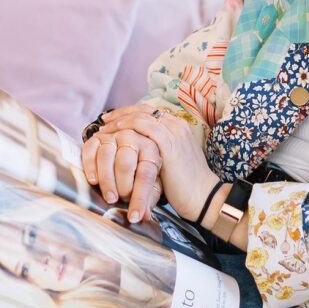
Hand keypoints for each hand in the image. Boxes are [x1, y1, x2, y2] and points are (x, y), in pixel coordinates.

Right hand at [81, 127, 162, 223]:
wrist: (127, 147)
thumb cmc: (141, 169)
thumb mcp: (150, 181)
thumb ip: (148, 198)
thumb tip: (144, 216)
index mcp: (150, 149)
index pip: (145, 175)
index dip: (140, 198)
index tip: (135, 216)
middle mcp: (132, 138)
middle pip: (124, 164)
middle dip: (123, 187)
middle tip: (121, 201)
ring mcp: (113, 136)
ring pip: (106, 157)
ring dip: (106, 181)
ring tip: (110, 198)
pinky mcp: (96, 138)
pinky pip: (90, 151)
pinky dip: (90, 167)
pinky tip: (93, 181)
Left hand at [95, 104, 217, 221]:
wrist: (204, 197)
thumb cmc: (186, 185)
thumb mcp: (170, 161)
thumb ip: (157, 150)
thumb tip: (137, 149)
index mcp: (178, 126)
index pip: (149, 111)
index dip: (129, 113)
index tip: (112, 120)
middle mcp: (177, 125)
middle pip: (143, 109)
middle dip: (121, 113)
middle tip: (104, 121)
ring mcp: (174, 132)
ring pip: (141, 116)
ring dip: (120, 121)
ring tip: (105, 130)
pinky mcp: (169, 143)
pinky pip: (144, 127)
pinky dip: (127, 128)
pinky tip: (116, 137)